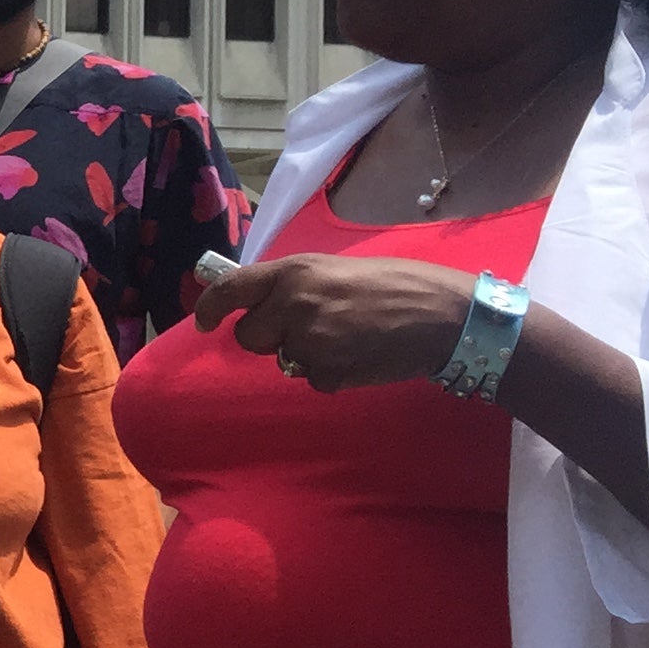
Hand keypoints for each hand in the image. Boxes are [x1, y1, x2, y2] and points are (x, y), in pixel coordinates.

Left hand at [191, 255, 474, 393]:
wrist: (446, 316)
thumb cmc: (397, 284)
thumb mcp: (336, 268)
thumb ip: (294, 283)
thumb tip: (258, 300)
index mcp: (294, 272)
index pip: (231, 290)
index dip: (210, 308)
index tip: (202, 322)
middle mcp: (293, 304)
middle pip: (250, 337)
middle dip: (270, 337)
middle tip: (309, 327)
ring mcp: (309, 341)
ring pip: (283, 360)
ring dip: (305, 354)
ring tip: (347, 336)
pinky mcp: (327, 372)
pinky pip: (312, 379)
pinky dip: (330, 372)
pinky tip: (360, 354)